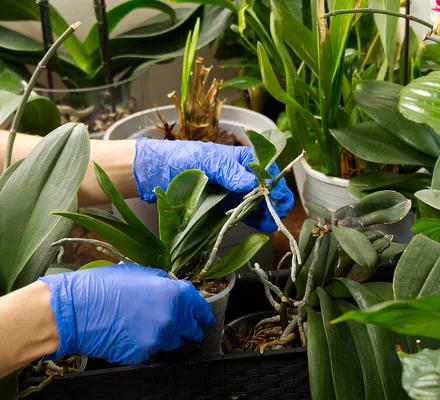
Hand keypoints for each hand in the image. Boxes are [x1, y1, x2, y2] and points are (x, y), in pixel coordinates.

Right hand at [39, 264, 213, 364]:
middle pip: (190, 329)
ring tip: (148, 328)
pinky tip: (130, 335)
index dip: (202, 313)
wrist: (78, 309)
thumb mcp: (140, 273)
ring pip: (171, 341)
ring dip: (166, 336)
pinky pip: (150, 350)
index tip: (204, 318)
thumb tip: (171, 287)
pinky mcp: (143, 353)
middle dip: (188, 329)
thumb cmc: (105, 286)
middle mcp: (172, 317)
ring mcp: (158, 337)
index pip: (199, 307)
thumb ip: (163, 282)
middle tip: (184, 329)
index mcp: (175, 294)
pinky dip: (145, 345)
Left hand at [133, 138, 293, 231]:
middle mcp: (238, 174)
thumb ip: (229, 171)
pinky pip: (243, 212)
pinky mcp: (222, 205)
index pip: (266, 169)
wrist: (153, 174)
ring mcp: (231, 190)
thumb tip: (251, 183)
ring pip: (257, 201)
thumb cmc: (180, 160)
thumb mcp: (206, 161)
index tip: (280, 196)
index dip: (276, 182)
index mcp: (238, 158)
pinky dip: (254, 219)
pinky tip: (262, 225)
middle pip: (264, 187)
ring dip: (267, 211)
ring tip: (272, 223)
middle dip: (275, 199)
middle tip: (279, 213)